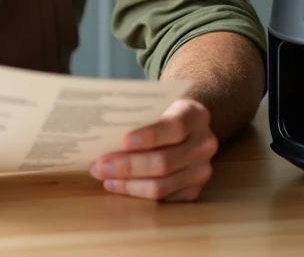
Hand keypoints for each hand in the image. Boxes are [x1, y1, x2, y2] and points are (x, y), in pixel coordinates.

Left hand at [89, 98, 217, 201]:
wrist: (188, 125)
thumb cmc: (162, 112)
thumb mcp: (155, 104)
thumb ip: (137, 115)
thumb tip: (100, 133)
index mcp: (195, 115)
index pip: (174, 127)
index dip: (149, 136)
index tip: (123, 141)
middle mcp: (204, 144)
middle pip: (165, 162)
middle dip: (128, 166)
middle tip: (99, 165)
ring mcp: (202, 170)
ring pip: (162, 185)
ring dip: (128, 184)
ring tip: (104, 177)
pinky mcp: (194, 190)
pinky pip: (163, 198)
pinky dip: (137, 193)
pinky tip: (118, 185)